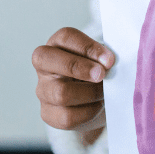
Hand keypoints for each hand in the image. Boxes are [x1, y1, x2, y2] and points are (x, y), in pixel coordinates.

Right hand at [32, 27, 114, 145]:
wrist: (96, 99)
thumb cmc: (99, 70)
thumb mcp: (101, 57)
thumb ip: (104, 56)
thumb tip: (111, 62)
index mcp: (58, 44)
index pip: (65, 37)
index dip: (88, 47)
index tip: (109, 59)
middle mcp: (44, 66)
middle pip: (48, 61)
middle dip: (79, 67)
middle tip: (103, 74)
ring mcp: (43, 90)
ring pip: (60, 93)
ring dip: (90, 93)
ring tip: (105, 92)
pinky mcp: (48, 114)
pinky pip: (67, 116)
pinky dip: (89, 112)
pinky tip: (98, 105)